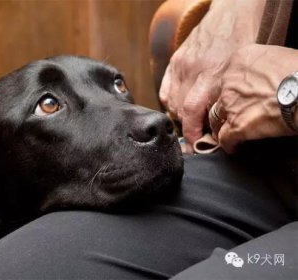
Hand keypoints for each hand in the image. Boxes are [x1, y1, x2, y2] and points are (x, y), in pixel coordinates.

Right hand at [159, 0, 264, 151]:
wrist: (231, 14)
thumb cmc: (241, 43)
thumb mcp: (239, 75)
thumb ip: (224, 98)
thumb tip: (216, 125)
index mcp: (211, 76)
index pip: (191, 112)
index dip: (191, 133)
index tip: (194, 145)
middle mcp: (192, 72)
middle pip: (179, 110)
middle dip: (185, 128)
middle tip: (193, 137)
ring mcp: (180, 66)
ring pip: (170, 102)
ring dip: (178, 116)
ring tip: (189, 120)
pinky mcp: (174, 62)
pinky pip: (164, 90)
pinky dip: (169, 102)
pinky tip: (178, 105)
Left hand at [210, 44, 297, 152]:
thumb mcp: (275, 57)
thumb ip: (257, 67)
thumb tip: (261, 77)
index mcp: (238, 60)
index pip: (222, 77)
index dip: (225, 90)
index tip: (230, 98)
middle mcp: (228, 80)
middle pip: (214, 98)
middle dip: (218, 109)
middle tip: (224, 117)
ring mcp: (230, 103)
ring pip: (214, 118)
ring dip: (219, 127)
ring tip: (227, 133)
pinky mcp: (237, 124)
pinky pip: (224, 138)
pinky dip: (228, 144)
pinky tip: (234, 147)